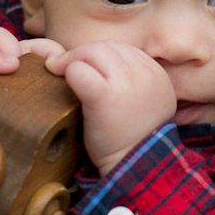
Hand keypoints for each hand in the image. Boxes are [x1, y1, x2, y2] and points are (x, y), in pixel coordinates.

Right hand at [0, 27, 64, 162]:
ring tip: (26, 73)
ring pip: (5, 40)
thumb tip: (69, 129)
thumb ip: (34, 118)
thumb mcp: (10, 124)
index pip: (46, 55)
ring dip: (19, 54)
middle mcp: (0, 64)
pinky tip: (6, 66)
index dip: (62, 63)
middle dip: (48, 54)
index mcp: (17, 76)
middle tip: (59, 71)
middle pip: (32, 44)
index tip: (76, 79)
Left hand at [45, 41, 175, 175]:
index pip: (121, 49)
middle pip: (105, 46)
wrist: (135, 167)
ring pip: (90, 52)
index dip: (99, 57)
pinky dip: (68, 73)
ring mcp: (126, 83)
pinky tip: (63, 83)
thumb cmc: (132, 139)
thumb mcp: (143, 103)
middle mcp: (144, 73)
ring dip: (71, 61)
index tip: (87, 71)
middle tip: (63, 68)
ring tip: (59, 74)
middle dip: (82, 55)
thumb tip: (94, 63)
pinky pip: (79, 71)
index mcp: (155, 73)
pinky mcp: (104, 96)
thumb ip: (129, 80)